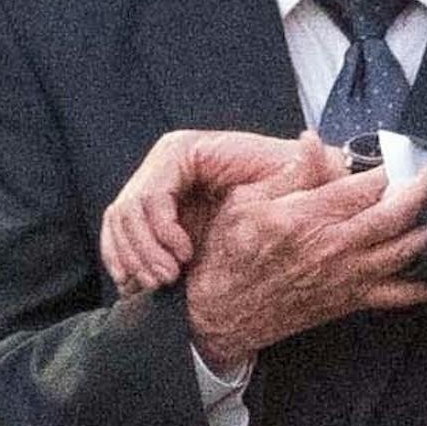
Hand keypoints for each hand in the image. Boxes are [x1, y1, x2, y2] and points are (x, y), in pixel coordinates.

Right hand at [102, 130, 339, 293]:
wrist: (279, 211)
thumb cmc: (289, 189)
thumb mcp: (296, 179)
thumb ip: (304, 164)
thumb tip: (309, 140)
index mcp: (187, 152)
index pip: (151, 191)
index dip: (161, 229)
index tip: (185, 258)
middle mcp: (162, 167)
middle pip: (127, 210)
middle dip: (143, 249)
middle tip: (167, 280)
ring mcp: (151, 190)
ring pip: (118, 227)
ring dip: (134, 260)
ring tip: (162, 284)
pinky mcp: (148, 215)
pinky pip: (117, 239)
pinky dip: (125, 264)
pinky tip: (143, 285)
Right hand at [184, 160, 426, 372]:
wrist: (218, 316)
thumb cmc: (228, 255)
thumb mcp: (245, 202)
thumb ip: (289, 172)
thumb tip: (313, 138)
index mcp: (308, 217)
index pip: (367, 184)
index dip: (394, 164)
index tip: (407, 151)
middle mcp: (335, 246)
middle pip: (397, 213)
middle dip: (421, 187)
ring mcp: (349, 276)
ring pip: (408, 249)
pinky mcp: (354, 299)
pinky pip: (404, 294)